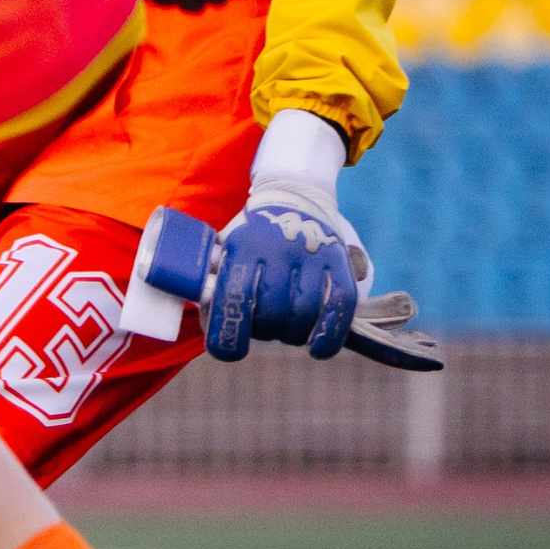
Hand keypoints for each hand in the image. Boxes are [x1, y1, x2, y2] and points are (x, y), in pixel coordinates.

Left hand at [204, 178, 365, 360]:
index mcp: (243, 245)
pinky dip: (328, 335)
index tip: (227, 351)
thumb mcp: (224, 249)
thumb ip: (212, 284)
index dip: (229, 330)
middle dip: (264, 332)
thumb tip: (209, 325)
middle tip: (263, 330)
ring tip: (285, 332)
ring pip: (304, 313)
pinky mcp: (339, 261)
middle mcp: (279, 248)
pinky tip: (316, 349)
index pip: (235, 295)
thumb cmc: (250, 236)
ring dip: (292, 336)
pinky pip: (341, 306)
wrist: (293, 198)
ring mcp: (312, 254)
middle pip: (272, 311)